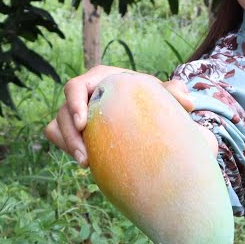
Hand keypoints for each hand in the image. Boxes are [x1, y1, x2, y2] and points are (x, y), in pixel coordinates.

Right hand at [43, 66, 196, 165]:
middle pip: (63, 112)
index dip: (74, 103)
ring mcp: (74, 113)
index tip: (84, 124)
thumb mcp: (160, 94)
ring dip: (68, 146)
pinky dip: (67, 148)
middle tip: (84, 158)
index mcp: (98, 80)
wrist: (142, 114)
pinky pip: (58, 137)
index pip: (75, 87)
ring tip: (87, 164)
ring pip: (57, 127)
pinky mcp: (71, 130)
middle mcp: (82, 95)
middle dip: (70, 136)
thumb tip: (187, 101)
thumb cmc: (149, 98)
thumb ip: (172, 93)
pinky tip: (87, 162)